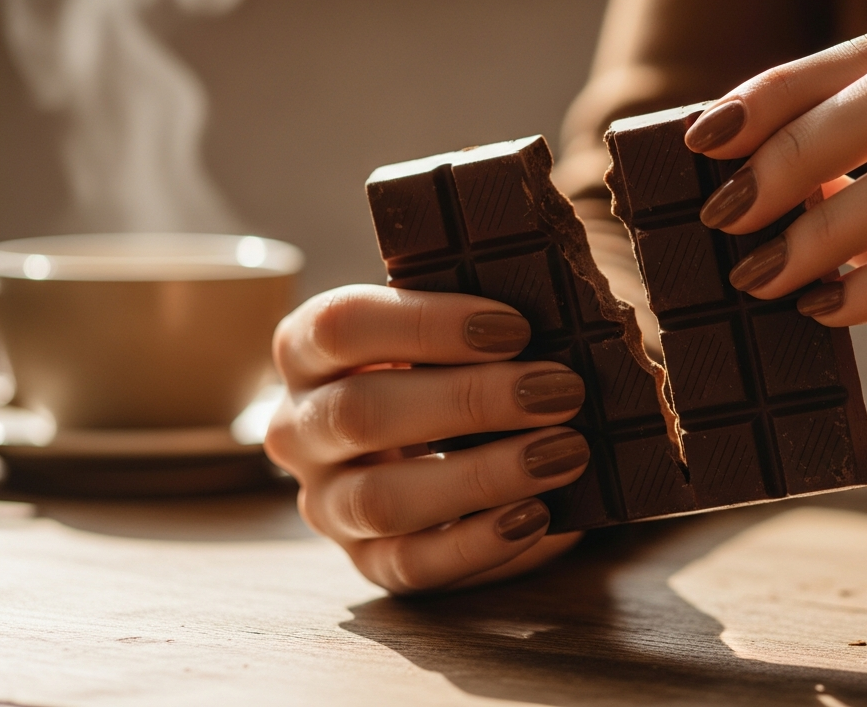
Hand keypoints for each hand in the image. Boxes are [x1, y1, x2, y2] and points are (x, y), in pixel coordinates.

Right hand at [266, 285, 586, 593]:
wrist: (459, 444)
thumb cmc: (460, 364)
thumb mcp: (456, 330)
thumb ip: (480, 310)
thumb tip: (556, 303)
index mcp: (308, 350)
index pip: (341, 324)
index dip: (427, 323)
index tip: (517, 328)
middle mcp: (300, 428)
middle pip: (360, 412)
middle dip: (471, 400)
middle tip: (561, 390)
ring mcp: (327, 503)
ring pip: (382, 499)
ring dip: (484, 475)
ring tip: (567, 452)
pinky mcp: (368, 563)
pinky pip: (412, 563)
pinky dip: (479, 542)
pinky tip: (538, 514)